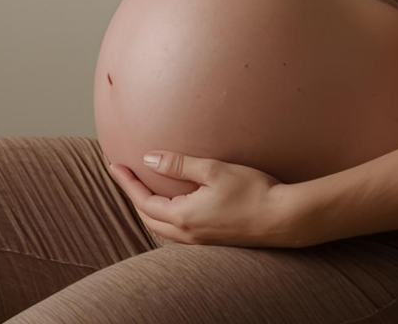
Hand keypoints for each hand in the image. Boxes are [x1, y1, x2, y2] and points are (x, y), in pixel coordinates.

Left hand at [106, 151, 305, 247]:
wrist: (284, 219)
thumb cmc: (252, 190)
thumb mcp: (212, 170)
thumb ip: (178, 164)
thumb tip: (148, 159)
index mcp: (183, 216)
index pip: (143, 200)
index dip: (126, 182)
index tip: (113, 164)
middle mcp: (188, 233)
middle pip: (147, 218)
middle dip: (132, 196)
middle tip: (123, 174)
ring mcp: (200, 240)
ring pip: (161, 228)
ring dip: (147, 209)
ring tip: (142, 188)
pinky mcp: (212, 240)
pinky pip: (176, 231)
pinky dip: (163, 217)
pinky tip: (170, 206)